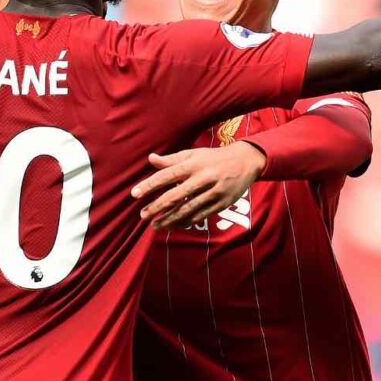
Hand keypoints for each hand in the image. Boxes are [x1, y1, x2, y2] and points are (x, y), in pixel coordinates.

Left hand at [132, 142, 266, 228]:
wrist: (246, 161)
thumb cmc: (214, 158)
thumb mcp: (193, 154)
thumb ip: (171, 159)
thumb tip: (150, 159)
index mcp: (194, 164)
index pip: (167, 175)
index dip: (150, 185)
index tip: (135, 194)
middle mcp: (203, 178)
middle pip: (175, 195)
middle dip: (157, 207)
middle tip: (142, 215)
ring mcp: (213, 192)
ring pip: (187, 209)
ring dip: (169, 219)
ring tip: (155, 225)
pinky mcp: (222, 203)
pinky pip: (200, 215)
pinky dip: (185, 222)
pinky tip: (173, 226)